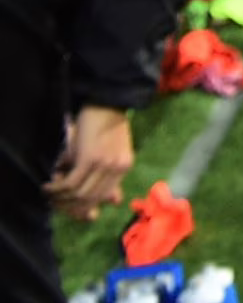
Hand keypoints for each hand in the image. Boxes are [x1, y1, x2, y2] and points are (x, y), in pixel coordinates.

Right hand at [45, 106, 131, 220]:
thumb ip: (112, 175)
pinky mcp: (90, 159)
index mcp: (125, 166)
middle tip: (55, 203)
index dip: (85, 207)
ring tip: (49, 194)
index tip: (72, 211)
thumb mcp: (112, 151)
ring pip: (79, 194)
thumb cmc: (105, 124)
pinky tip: (48, 187)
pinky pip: (70, 184)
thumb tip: (115, 202)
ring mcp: (105, 164)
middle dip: (70, 206)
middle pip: (91, 199)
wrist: (107, 100)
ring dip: (61, 198)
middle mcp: (118, 168)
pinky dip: (56, 189)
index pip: (104, 197)